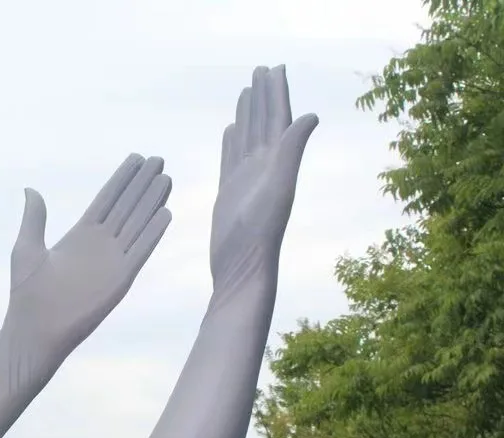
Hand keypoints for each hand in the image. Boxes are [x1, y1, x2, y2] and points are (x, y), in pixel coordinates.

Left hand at [4, 154, 171, 358]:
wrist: (36, 329)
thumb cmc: (27, 294)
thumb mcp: (27, 248)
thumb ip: (34, 219)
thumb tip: (31, 191)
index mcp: (80, 235)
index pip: (107, 200)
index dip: (122, 179)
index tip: (136, 158)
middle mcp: (100, 245)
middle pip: (127, 206)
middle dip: (142, 183)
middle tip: (159, 160)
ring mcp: (112, 261)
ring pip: (137, 223)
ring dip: (152, 201)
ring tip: (166, 178)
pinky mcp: (120, 279)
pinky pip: (141, 251)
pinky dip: (153, 233)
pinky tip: (166, 213)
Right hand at [210, 65, 317, 301]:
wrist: (240, 267)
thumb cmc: (259, 234)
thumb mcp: (278, 189)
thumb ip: (291, 153)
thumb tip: (310, 117)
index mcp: (276, 162)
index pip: (278, 119)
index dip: (277, 93)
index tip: (275, 68)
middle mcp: (262, 167)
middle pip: (263, 123)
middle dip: (263, 96)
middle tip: (261, 70)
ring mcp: (245, 180)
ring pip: (246, 138)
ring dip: (248, 115)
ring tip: (247, 93)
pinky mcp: (229, 193)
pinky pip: (230, 158)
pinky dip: (232, 142)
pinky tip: (230, 130)